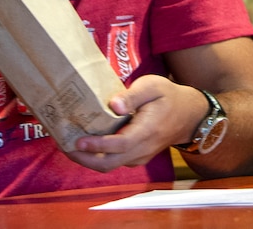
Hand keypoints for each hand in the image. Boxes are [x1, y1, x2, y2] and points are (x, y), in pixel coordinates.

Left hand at [67, 75, 206, 171]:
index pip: (119, 144)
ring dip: (88, 160)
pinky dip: (97, 158)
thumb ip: (133, 95)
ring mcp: (140, 156)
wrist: (188, 115)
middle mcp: (143, 149)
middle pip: (109, 162)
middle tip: (64, 145)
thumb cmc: (168, 96)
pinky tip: (86, 146)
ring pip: (110, 166)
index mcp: (147, 130)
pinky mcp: (137, 157)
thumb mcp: (153, 87)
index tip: (78, 141)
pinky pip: (115, 162)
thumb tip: (114, 105)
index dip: (97, 145)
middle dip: (84, 158)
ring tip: (68, 145)